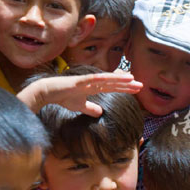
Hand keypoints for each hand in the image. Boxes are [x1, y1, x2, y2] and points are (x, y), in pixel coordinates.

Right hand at [20, 72, 143, 114]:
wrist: (49, 92)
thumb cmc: (63, 97)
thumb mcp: (80, 106)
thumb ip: (90, 108)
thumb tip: (101, 112)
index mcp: (94, 87)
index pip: (113, 88)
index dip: (125, 89)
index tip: (136, 90)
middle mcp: (93, 82)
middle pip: (113, 83)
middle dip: (127, 84)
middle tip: (141, 85)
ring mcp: (87, 80)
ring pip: (107, 79)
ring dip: (119, 79)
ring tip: (132, 80)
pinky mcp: (80, 80)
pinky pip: (95, 79)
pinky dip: (104, 78)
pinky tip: (114, 78)